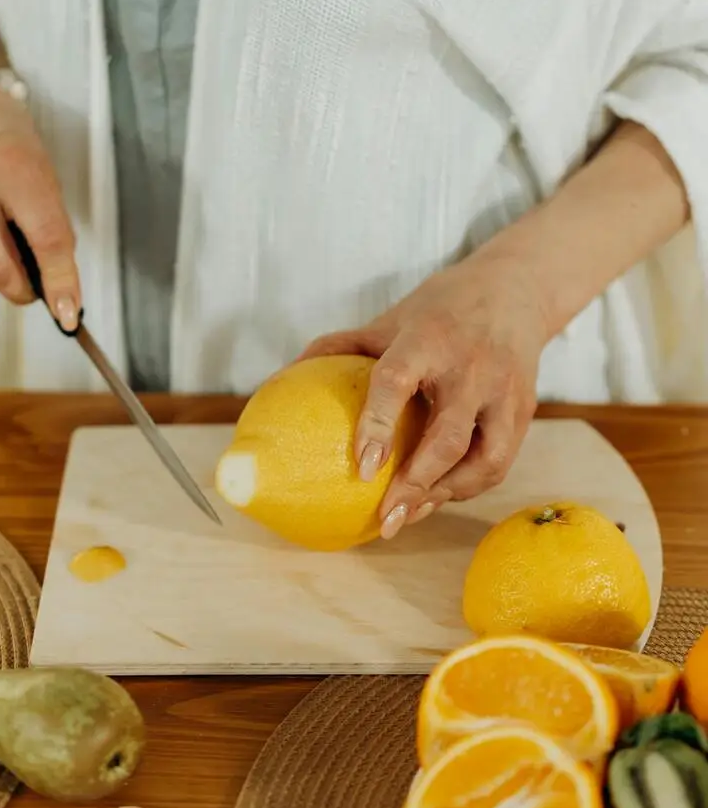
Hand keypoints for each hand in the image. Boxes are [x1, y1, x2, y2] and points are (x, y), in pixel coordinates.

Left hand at [299, 253, 548, 538]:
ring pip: (483, 459)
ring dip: (445, 494)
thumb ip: (341, 347)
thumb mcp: (390, 319)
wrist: (514, 290)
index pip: (397, 382)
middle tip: (386, 517)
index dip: (378, 425)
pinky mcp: (523, 411)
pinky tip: (437, 497)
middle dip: (416, 483)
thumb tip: (284, 378)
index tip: (363, 467)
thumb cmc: (440, 309)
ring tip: (409, 515)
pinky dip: (468, 485)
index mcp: (428, 339)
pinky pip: (499, 461)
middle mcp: (470, 366)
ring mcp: (503, 391)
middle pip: (447, 436)